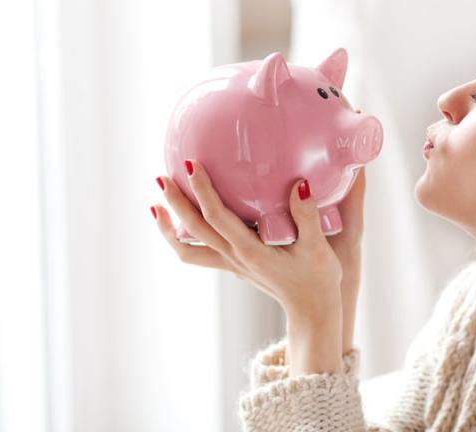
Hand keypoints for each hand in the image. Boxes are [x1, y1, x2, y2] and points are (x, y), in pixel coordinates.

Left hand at [152, 159, 342, 320]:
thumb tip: (300, 184)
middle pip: (193, 230)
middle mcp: (235, 257)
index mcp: (251, 252)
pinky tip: (182, 223)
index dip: (202, 190)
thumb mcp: (317, 247)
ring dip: (169, 227)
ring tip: (157, 204)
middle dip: (175, 203)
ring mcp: (231, 263)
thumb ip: (307, 216)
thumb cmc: (318, 278)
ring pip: (188, 248)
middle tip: (162, 177)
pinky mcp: (234, 266)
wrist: (312, 309)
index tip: (192, 165)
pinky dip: (182, 239)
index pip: (217, 217)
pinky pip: (198, 254)